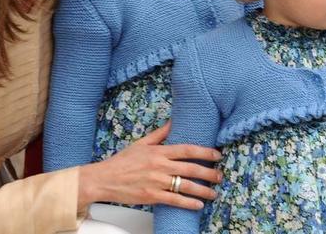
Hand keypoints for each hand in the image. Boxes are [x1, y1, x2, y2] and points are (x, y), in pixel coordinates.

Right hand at [77, 122, 221, 210]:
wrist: (104, 179)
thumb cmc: (122, 161)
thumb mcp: (141, 143)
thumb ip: (160, 134)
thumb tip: (173, 121)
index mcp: (158, 152)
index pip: (187, 149)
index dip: (205, 152)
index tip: (217, 155)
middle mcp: (160, 166)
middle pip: (191, 168)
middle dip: (209, 172)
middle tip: (220, 175)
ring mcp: (157, 182)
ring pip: (186, 186)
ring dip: (203, 190)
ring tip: (214, 193)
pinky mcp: (152, 196)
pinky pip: (175, 201)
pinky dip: (189, 203)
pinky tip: (198, 205)